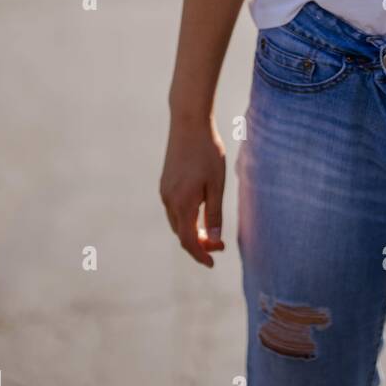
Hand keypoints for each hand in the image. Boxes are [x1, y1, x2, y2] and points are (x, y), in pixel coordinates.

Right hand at [160, 115, 226, 266]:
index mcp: (182, 203)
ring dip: (193, 231)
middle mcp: (168, 200)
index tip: (213, 263)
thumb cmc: (207, 151)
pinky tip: (200, 213)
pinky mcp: (165, 182)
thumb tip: (214, 239)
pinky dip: (186, 218)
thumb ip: (214, 213)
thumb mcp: (216, 184)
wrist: (188, 123)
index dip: (200, 255)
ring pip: (177, 222)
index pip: (189, 241)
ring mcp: (165, 191)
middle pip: (181, 234)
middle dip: (199, 244)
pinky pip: (174, 209)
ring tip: (212, 231)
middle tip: (220, 245)